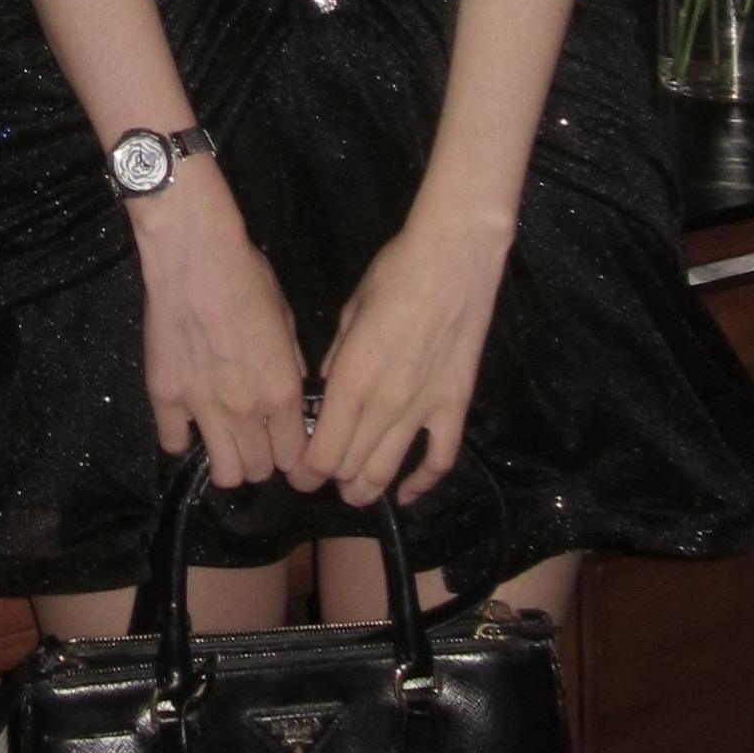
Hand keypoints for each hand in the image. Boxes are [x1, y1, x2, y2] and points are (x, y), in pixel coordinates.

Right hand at [131, 161, 309, 487]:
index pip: (295, 456)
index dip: (292, 452)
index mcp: (281, 392)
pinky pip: (173, 443)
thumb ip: (292, 364)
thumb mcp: (286, 319)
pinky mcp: (165, 397)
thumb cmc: (248, 278)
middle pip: (259, 470)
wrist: (195, 255)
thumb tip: (295, 390)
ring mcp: (203, 407)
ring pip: (223, 472)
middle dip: (262, 459)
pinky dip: (182, 438)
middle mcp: (246, 410)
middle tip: (254, 437)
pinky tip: (186, 420)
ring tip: (224, 440)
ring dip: (228, 462)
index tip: (284, 439)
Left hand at [287, 214, 508, 508]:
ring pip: (389, 471)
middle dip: (331, 480)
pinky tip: (407, 494)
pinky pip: (440, 459)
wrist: (454, 258)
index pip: (323, 450)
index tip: (298, 476)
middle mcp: (385, 403)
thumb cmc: (395, 273)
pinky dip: (422, 484)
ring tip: (353, 494)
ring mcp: (424, 409)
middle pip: (351, 466)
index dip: (307, 472)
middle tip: (321, 480)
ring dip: (367, 490)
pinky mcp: (455, 406)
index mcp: (352, 378)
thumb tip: (328, 388)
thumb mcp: (350, 312)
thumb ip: (337, 358)